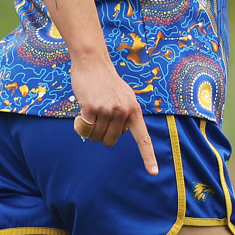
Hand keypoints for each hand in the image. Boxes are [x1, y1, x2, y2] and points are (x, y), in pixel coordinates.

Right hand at [71, 57, 158, 175]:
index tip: (154, 173)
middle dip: (102, 134)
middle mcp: (123, 111)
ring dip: (90, 129)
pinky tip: (81, 111)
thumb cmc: (107, 81)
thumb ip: (126, 115)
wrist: (93, 62)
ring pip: (96, 137)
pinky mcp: (91, 108)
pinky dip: (80, 126)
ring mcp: (107, 110)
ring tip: (92, 109)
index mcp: (134, 110)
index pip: (143, 138)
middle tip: (99, 116)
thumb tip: (121, 134)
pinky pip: (84, 130)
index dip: (148, 157)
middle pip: (110, 141)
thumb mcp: (124, 96)